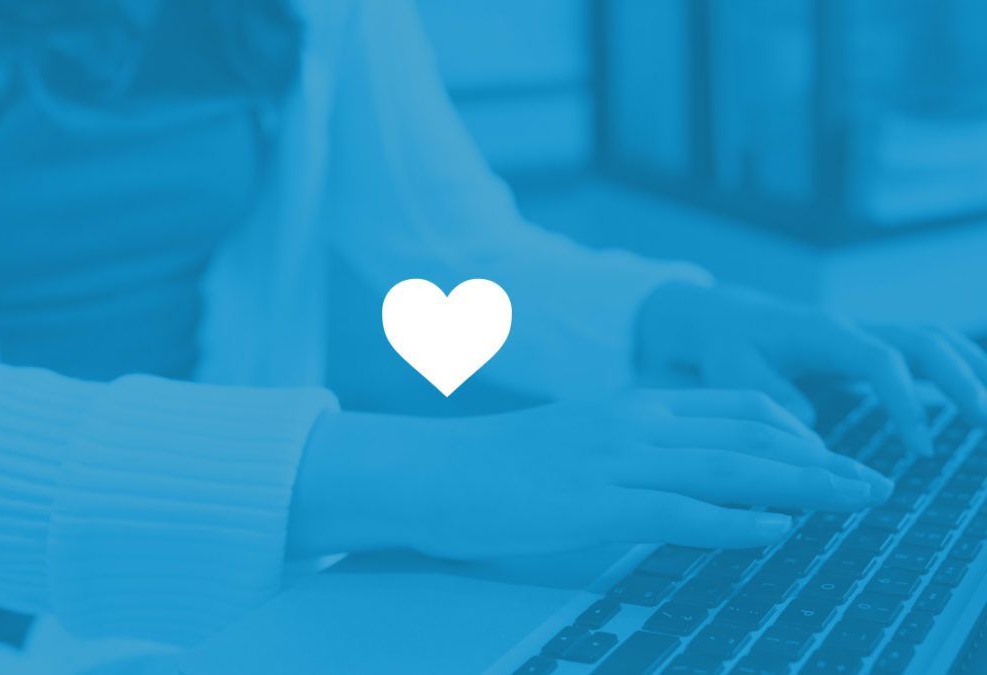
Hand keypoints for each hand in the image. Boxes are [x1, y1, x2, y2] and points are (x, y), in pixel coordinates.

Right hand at [288, 390, 891, 559]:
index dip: (796, 429)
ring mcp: (617, 461)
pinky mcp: (596, 504)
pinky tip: (775, 532)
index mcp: (631, 406)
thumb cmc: (497, 465)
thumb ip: (628, 452)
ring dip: (805, 487)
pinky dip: (738, 523)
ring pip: (732, 467)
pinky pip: (682, 512)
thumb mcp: (574, 444)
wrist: (430, 470)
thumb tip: (674, 477)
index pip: (735, 406)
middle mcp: (634, 423)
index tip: (833, 454)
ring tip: (856, 502)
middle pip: (750, 434)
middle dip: (824, 459)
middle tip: (874, 481)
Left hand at [636, 283, 986, 455]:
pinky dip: (955, 369)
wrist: (716, 318)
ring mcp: (863, 337)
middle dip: (962, 380)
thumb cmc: (722, 345)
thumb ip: (768, 395)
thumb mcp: (729, 368)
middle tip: (983, 425)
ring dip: (969, 371)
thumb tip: (813, 431)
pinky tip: (974, 401)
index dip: (906, 402)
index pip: (881, 360)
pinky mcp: (866, 350)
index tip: (921, 448)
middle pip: (924, 342)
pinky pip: (921, 352)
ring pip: (932, 340)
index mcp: (822, 334)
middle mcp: (852, 330)